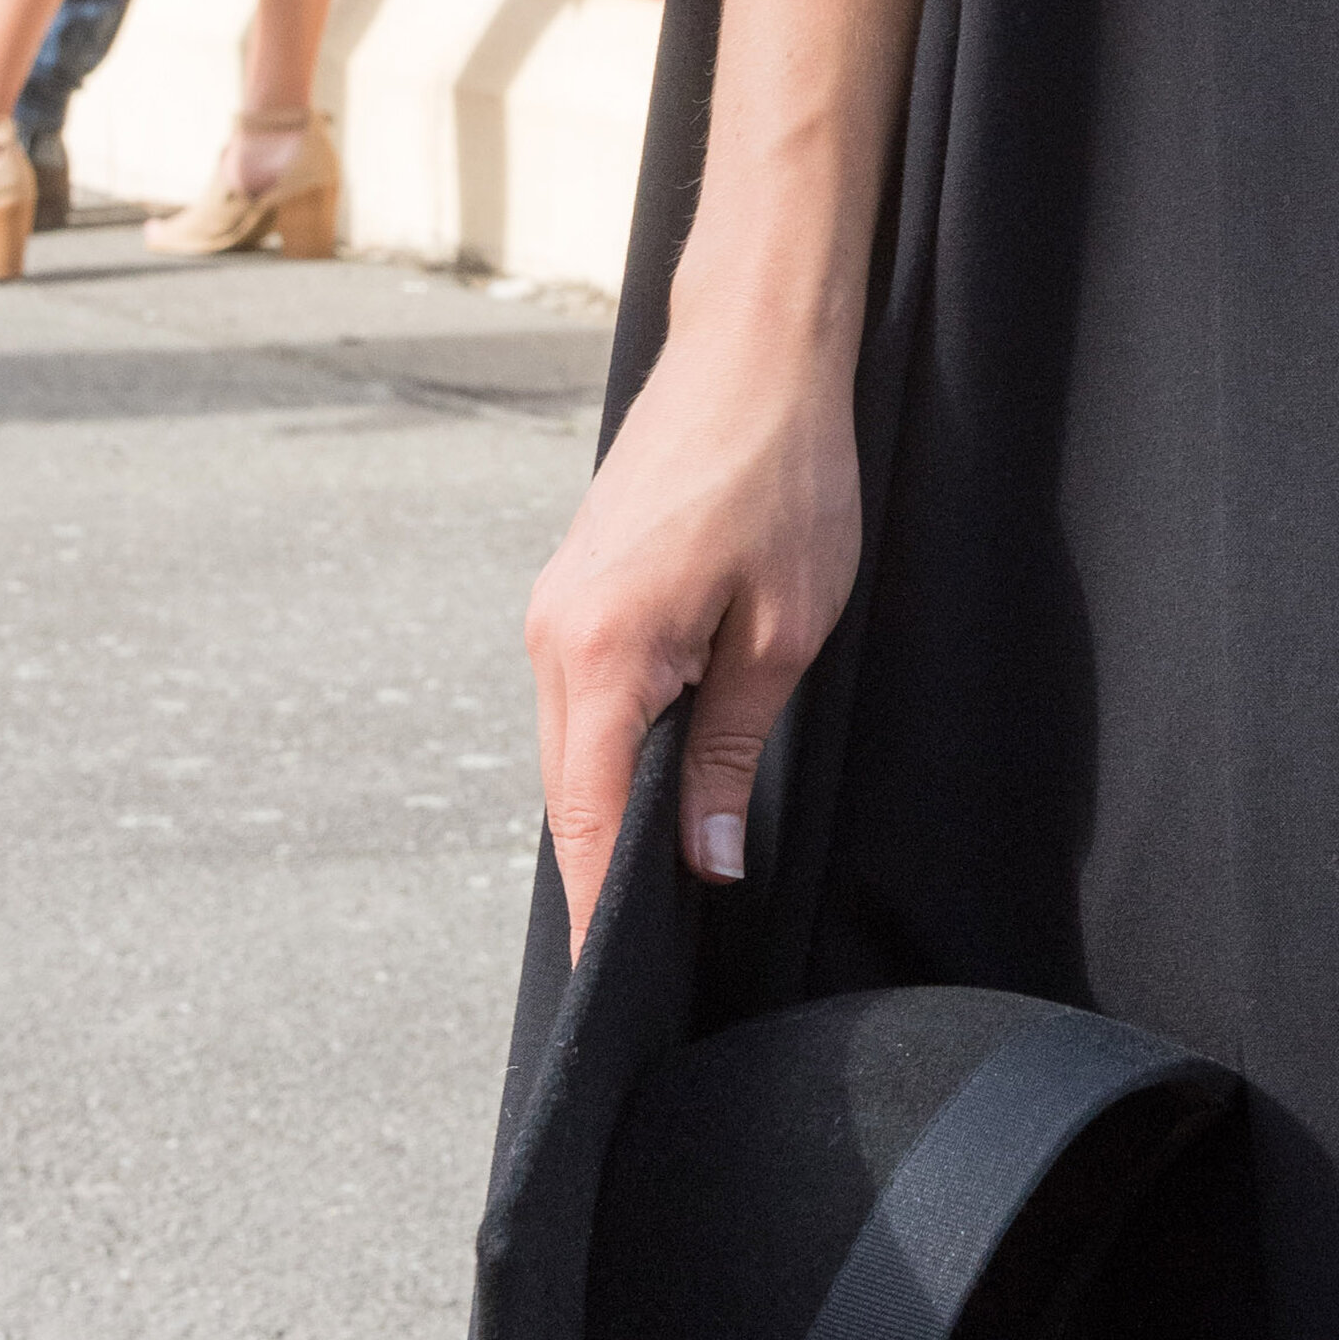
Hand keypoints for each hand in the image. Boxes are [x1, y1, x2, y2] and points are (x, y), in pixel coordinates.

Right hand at [523, 308, 861, 952]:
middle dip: (606, 866)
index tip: (612, 985)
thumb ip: (730, 751)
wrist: (754, 354)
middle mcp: (554, 635)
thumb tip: (702, 858)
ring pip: (570, 744)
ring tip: (658, 876)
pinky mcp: (575, 588)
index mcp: (601, 652)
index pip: (585, 819)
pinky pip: (579, 697)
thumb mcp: (783, 630)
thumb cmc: (784, 475)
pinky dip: (610, 744)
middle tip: (652, 948)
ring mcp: (555, 608)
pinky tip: (655, 773)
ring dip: (609, 802)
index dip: (598, 908)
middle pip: (568, 790)